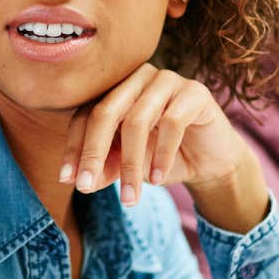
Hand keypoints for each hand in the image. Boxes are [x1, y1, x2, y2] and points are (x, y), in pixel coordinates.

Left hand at [59, 63, 268, 232]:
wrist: (211, 161)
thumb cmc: (162, 159)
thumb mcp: (128, 167)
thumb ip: (105, 168)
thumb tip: (81, 182)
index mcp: (114, 91)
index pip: (85, 115)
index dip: (74, 147)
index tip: (67, 179)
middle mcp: (136, 79)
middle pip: (105, 113)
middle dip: (93, 153)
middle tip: (85, 187)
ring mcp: (166, 81)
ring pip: (137, 120)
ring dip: (131, 165)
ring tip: (129, 198)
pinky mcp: (195, 92)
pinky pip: (172, 122)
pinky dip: (162, 155)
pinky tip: (157, 179)